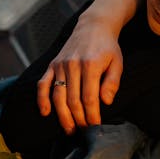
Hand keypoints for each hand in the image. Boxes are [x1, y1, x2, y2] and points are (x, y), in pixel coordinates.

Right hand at [37, 13, 122, 133]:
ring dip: (63, 115)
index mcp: (90, 66)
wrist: (93, 26)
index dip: (92, 115)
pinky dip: (42, 99)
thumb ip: (112, 82)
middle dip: (78, 119)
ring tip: (69, 129)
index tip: (95, 126)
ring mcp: (60, 65)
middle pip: (72, 100)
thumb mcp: (117, 63)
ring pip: (58, 96)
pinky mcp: (52, 64)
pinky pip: (43, 84)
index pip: (89, 97)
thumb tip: (106, 102)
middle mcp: (72, 65)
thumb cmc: (108, 48)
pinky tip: (45, 112)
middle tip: (84, 131)